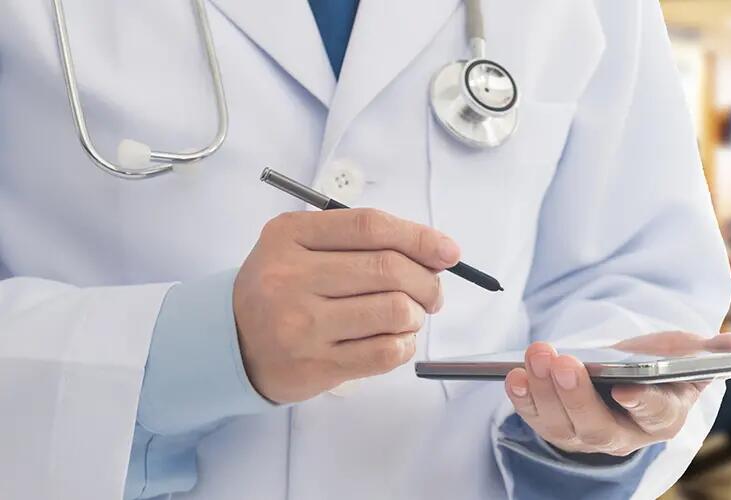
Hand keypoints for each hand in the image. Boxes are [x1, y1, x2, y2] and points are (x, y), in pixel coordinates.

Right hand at [233, 208, 459, 403]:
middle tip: (432, 292)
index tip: (449, 252)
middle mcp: (291, 277)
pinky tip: (395, 340)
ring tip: (407, 316)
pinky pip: (386, 352)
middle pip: (389, 269)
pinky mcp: (316, 365)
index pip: (370, 227)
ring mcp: (302, 325)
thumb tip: (435, 253)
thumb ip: (360, 241)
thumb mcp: (301, 246)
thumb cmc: (282, 288)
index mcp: (289, 236)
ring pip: (394, 311)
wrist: (231, 343)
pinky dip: (405, 344)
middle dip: (427, 281)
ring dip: (416, 314)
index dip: (420, 237)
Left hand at [504, 333, 730, 456]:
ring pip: (563, 425)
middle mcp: (625, 436)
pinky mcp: (558, 430)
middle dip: (577, 395)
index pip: (654, 415)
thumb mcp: (687, 353)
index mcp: (665, 417)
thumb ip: (711, 350)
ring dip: (545, 391)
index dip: (642, 402)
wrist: (629, 376)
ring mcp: (588, 436)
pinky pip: (537, 421)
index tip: (626, 387)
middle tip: (563, 361)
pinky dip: (523, 400)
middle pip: (599, 426)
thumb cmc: (661, 365)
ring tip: (537, 354)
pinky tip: (514, 375)